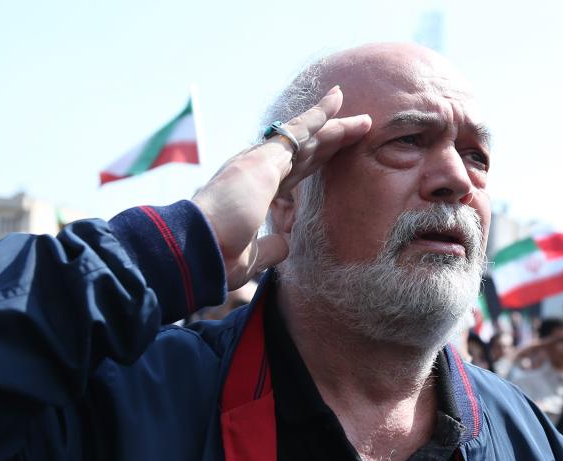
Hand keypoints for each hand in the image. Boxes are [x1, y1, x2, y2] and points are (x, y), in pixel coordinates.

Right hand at [192, 86, 370, 289]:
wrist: (198, 248)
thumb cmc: (218, 256)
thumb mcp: (253, 256)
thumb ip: (271, 247)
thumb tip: (286, 244)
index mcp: (255, 192)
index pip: (295, 172)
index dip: (317, 161)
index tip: (334, 153)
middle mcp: (257, 171)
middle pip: (306, 151)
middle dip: (333, 140)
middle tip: (359, 129)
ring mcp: (260, 161)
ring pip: (307, 137)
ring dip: (336, 127)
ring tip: (364, 119)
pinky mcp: (265, 157)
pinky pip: (298, 129)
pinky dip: (319, 115)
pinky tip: (337, 101)